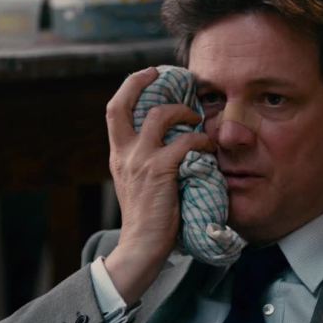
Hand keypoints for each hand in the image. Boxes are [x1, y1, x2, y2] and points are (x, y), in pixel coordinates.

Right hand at [104, 67, 214, 302]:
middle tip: (164, 74)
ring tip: (196, 120)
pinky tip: (209, 148)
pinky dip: (201, 140)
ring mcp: (140, 161)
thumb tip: (170, 142)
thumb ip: (146, 161)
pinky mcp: (160, 171)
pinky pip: (185, 142)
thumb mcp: (138, 184)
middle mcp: (124, 153)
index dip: (130, 87)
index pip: (114, 110)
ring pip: (159, 115)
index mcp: (118, 155)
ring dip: (183, 112)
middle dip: (142, 80)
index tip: (148, 75)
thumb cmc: (149, 219)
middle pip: (122, 103)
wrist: (142, 247)